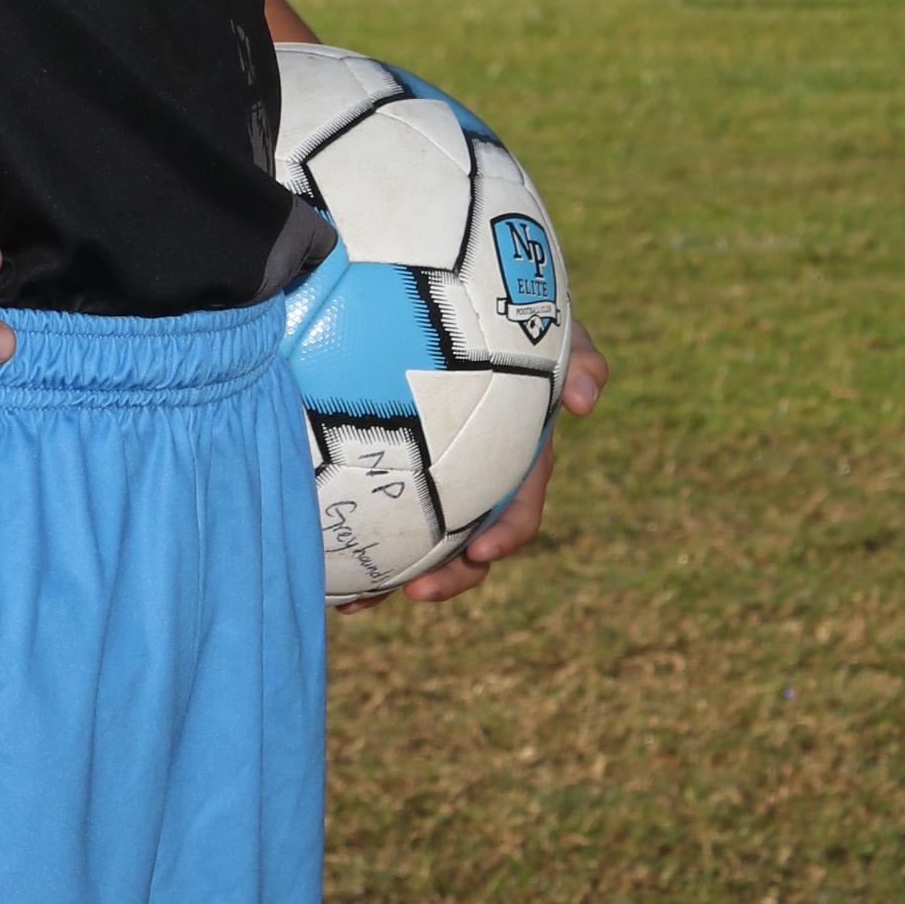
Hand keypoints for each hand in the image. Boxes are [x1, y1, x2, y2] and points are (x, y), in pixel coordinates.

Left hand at [345, 318, 608, 611]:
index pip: (518, 514)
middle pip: (468, 549)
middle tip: (416, 592)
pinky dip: (356, 538)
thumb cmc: (514, 318)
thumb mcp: (554, 333)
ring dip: (391, 580)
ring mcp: (436, 481)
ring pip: (418, 544)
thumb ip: (580, 359)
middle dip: (448, 579)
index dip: (505, 539)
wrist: (459, 298)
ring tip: (355, 605)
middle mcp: (477, 482)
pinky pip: (376, 511)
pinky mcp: (394, 469)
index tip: (482, 553)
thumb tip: (585, 401)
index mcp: (516, 463)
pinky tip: (319, 559)